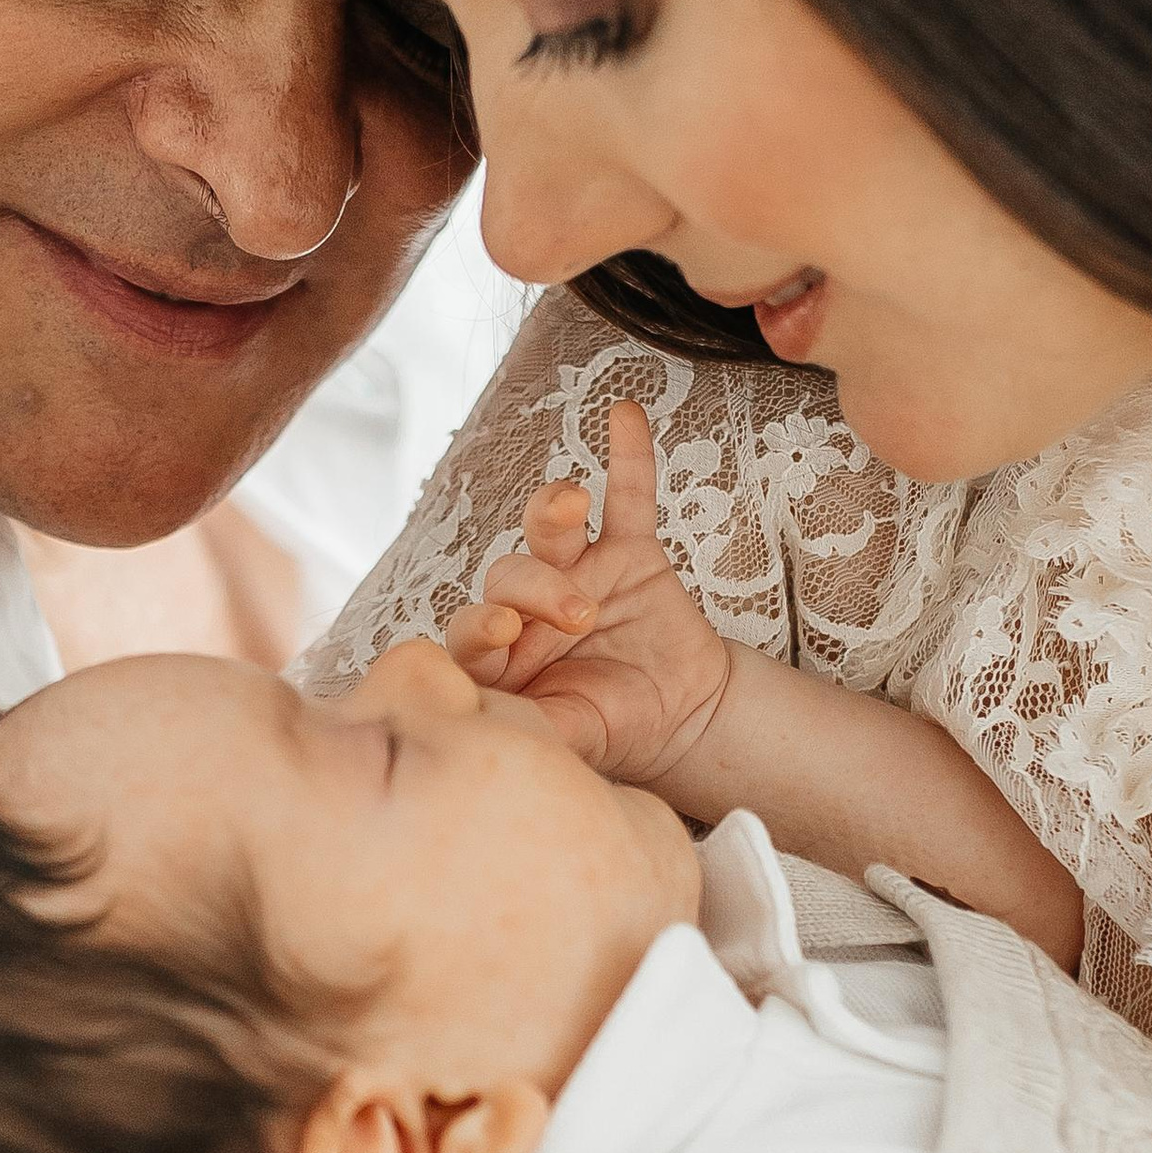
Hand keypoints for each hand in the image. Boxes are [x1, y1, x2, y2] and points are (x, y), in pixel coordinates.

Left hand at [446, 399, 733, 783]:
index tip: (500, 631)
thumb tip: (492, 731)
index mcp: (501, 655)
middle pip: (510, 576)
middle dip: (538, 590)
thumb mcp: (570, 737)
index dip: (478, 625)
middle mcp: (530, 605)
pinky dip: (628, 457)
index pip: (470, 631)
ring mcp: (579, 571)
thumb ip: (532, 728)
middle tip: (577, 617)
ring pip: (551, 530)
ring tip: (569, 502)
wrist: (681, 718)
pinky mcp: (630, 552)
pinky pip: (628, 497)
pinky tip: (625, 415)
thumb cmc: (609, 726)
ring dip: (553, 510)